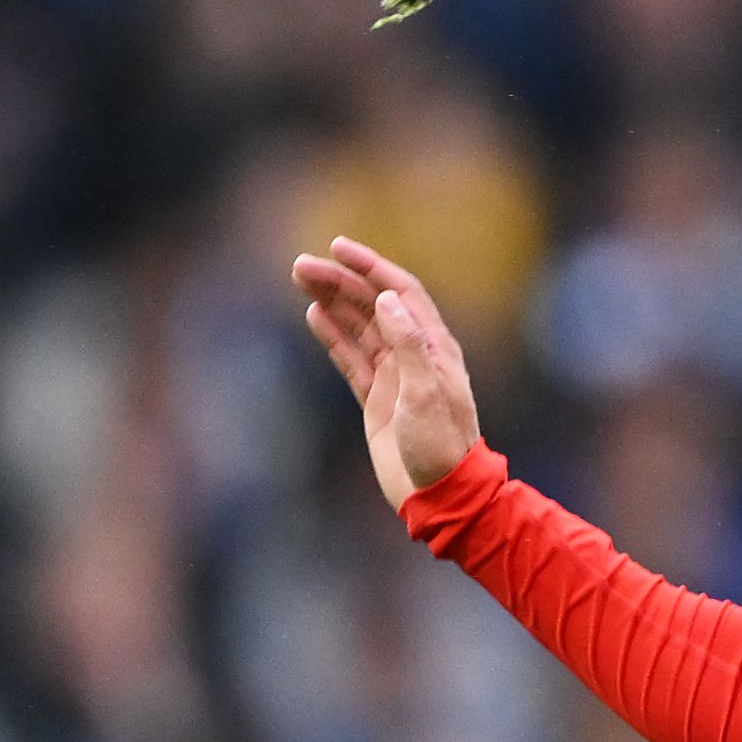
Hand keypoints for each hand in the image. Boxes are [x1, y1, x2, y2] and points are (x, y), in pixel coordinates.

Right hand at [291, 236, 480, 502]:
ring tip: (301, 278)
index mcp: (435, 348)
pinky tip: (314, 315)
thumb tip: (387, 299)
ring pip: (360, 327)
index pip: (402, 293)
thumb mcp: (427, 393)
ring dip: (333, 301)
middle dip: (341, 281)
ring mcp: (395, 375)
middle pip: (375, 305)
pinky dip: (333, 335)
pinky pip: (352, 358)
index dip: (372, 267)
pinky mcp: (377, 398)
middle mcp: (416, 355)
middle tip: (300, 265)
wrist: (440, 494)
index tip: (338, 247)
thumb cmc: (441, 446)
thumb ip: (409, 345)